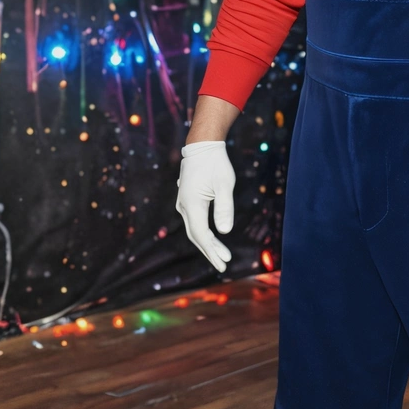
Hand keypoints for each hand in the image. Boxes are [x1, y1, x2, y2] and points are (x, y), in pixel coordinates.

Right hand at [175, 140, 235, 271]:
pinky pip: (194, 220)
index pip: (201, 235)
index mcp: (192, 204)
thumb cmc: (216, 163)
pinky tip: (213, 237)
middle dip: (210, 251)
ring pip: (194, 229)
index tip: (224, 264)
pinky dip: (203, 232)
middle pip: (196, 235)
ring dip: (207, 242)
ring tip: (222, 253)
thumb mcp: (224, 184)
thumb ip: (224, 207)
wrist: (203, 145)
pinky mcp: (187, 198)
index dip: (212, 252)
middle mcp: (184, 206)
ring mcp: (183, 202)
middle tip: (224, 263)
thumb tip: (224, 232)